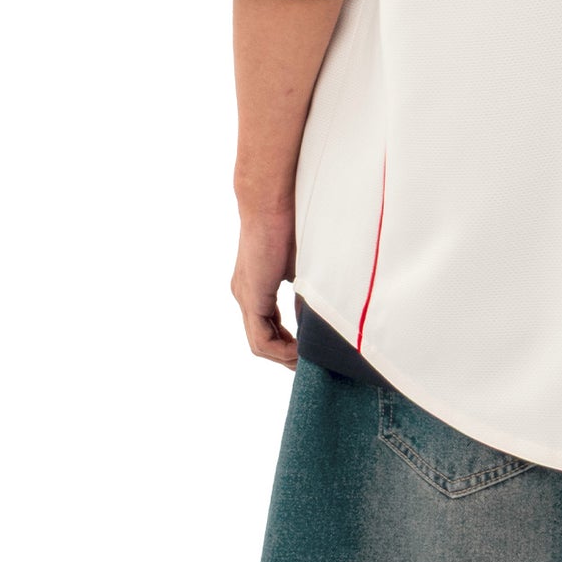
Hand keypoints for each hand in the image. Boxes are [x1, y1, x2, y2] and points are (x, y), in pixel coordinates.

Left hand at [231, 205, 297, 369]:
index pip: (269, 324)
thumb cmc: (292, 220)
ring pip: (260, 343)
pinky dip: (280, 350)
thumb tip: (317, 320)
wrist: (273, 198)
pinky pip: (260, 339)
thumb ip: (307, 292)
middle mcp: (246, 292)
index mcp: (257, 283)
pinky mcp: (250, 296)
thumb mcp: (304, 265)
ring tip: (307, 362)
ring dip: (283, 356)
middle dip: (286, 355)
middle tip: (310, 364)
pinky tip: (300, 352)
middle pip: (263, 339)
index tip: (309, 348)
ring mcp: (245, 295)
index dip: (289, 341)